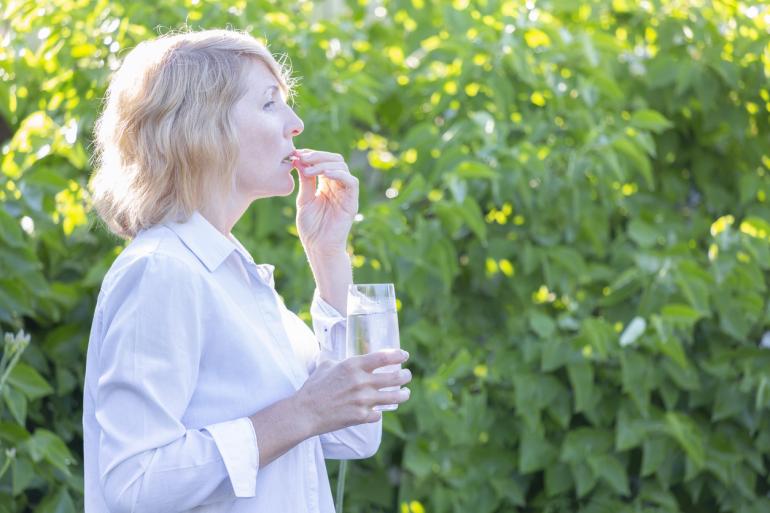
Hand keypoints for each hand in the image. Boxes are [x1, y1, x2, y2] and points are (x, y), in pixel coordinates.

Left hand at [293, 149, 358, 254]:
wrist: (318, 247)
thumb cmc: (311, 227)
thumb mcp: (304, 199)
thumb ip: (306, 181)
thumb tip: (300, 160)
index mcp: (326, 184)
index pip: (323, 161)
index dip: (311, 154)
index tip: (296, 154)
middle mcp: (337, 185)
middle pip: (334, 159)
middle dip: (317, 155)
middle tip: (302, 158)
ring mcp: (346, 193)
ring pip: (342, 166)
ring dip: (324, 164)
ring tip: (308, 169)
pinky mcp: (352, 202)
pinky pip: (351, 182)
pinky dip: (339, 174)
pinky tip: (324, 174)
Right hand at [295, 350, 411, 434]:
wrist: (305, 413)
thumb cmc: (313, 388)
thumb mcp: (327, 366)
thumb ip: (342, 363)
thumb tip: (351, 360)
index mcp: (353, 366)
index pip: (384, 357)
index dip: (398, 355)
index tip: (405, 355)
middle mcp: (361, 382)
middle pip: (395, 378)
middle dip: (405, 376)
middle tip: (407, 375)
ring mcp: (363, 400)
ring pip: (394, 397)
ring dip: (403, 395)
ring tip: (405, 393)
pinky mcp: (361, 417)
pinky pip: (378, 414)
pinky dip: (378, 413)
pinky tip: (377, 411)